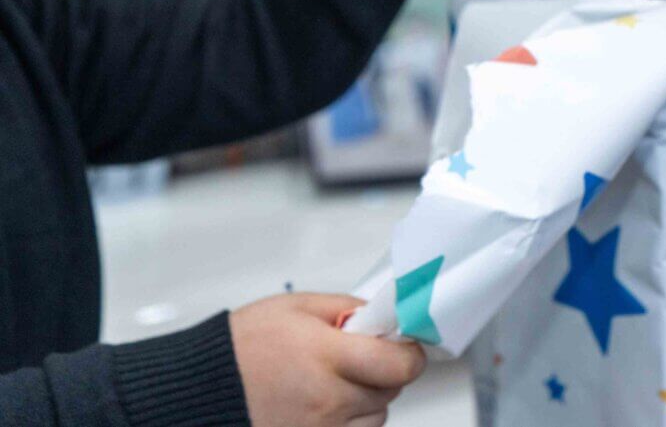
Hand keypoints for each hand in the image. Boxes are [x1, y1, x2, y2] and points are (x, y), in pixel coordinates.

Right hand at [230, 293, 426, 426]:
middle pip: (390, 390)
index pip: (401, 364)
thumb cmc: (240, 348)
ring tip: (330, 384)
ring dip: (365, 401)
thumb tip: (381, 316)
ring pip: (375, 418)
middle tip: (354, 358)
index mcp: (329, 356)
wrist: (200, 390)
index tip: (403, 345)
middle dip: (382, 371)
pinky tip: (322, 406)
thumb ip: (347, 308)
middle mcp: (329, 400)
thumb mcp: (297, 307)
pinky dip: (346, 422)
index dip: (409, 353)